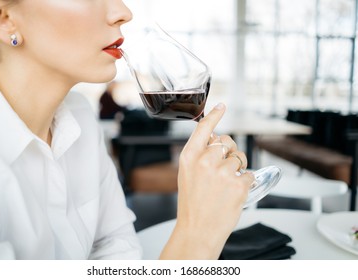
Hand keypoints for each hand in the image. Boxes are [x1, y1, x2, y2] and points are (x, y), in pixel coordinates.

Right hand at [160, 103, 254, 258]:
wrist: (197, 230)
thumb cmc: (192, 205)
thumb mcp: (187, 175)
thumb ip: (199, 156)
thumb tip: (216, 142)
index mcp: (189, 157)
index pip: (204, 129)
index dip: (214, 115)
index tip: (222, 106)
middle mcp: (205, 161)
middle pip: (227, 141)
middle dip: (229, 151)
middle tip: (225, 168)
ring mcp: (222, 172)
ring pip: (240, 157)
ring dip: (238, 167)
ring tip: (227, 184)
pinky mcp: (238, 184)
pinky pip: (248, 173)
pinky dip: (244, 182)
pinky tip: (233, 193)